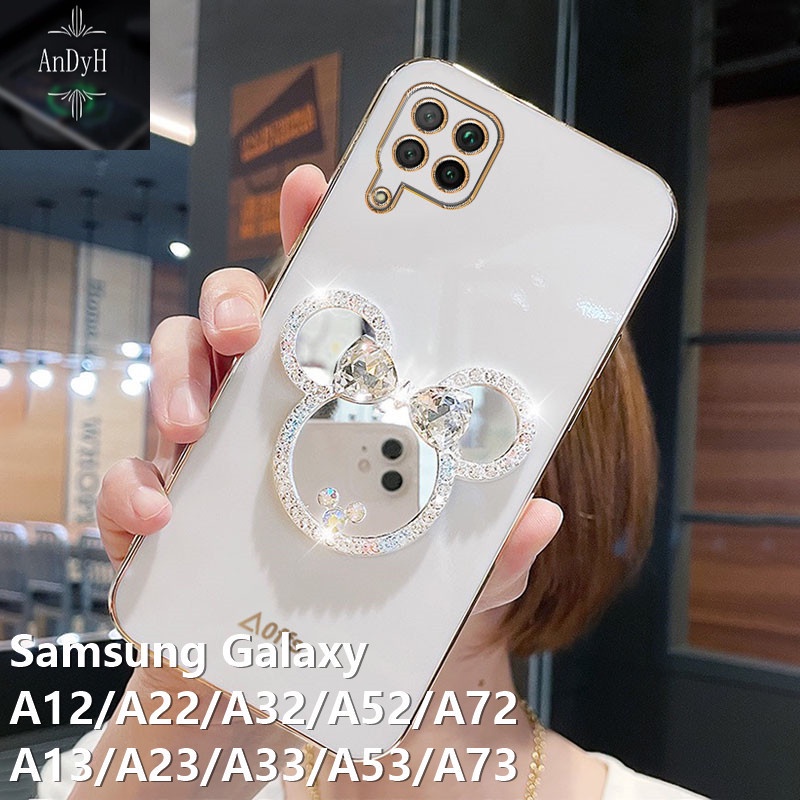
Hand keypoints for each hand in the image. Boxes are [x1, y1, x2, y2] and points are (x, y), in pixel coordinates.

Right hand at [95, 161, 561, 619]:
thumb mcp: (452, 580)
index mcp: (336, 404)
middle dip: (232, 302)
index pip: (325, 307)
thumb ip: (492, 549)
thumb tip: (541, 513)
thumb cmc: (377, 607)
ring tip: (196, 425)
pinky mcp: (164, 514)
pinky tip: (160, 512)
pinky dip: (133, 490)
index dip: (314, 239)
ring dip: (177, 384)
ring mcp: (213, 458)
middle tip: (247, 326)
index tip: (313, 186)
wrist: (305, 679)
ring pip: (175, 380)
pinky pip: (131, 483)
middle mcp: (268, 413)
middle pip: (237, 322)